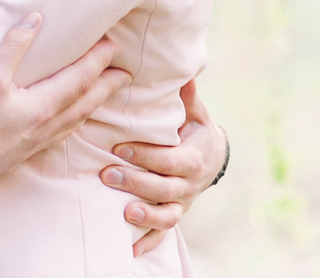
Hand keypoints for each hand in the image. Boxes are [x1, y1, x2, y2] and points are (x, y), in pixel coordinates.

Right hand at [0, 15, 129, 196]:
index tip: (113, 45)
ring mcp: (40, 139)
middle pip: (87, 101)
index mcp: (44, 105)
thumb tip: (36, 18)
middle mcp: (48, 124)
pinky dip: (77, 121)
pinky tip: (72, 120)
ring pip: (78, 119)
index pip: (81, 78)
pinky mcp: (30, 150)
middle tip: (125, 73)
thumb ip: (14, 46)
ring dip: (95, 103)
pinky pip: (64, 133)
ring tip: (105, 93)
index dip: (98, 60)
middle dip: (108, 85)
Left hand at [99, 79, 226, 256]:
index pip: (170, 160)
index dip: (146, 156)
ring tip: (123, 212)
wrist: (213, 157)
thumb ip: (188, 96)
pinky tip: (129, 250)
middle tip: (106, 175)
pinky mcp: (175, 214)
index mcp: (193, 157)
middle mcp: (189, 184)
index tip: (119, 148)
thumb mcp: (195, 112)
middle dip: (135, 183)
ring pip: (167, 216)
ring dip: (145, 217)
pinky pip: (164, 234)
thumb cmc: (194, 128)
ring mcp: (182, 203)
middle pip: (164, 189)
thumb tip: (185, 70)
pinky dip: (149, 243)